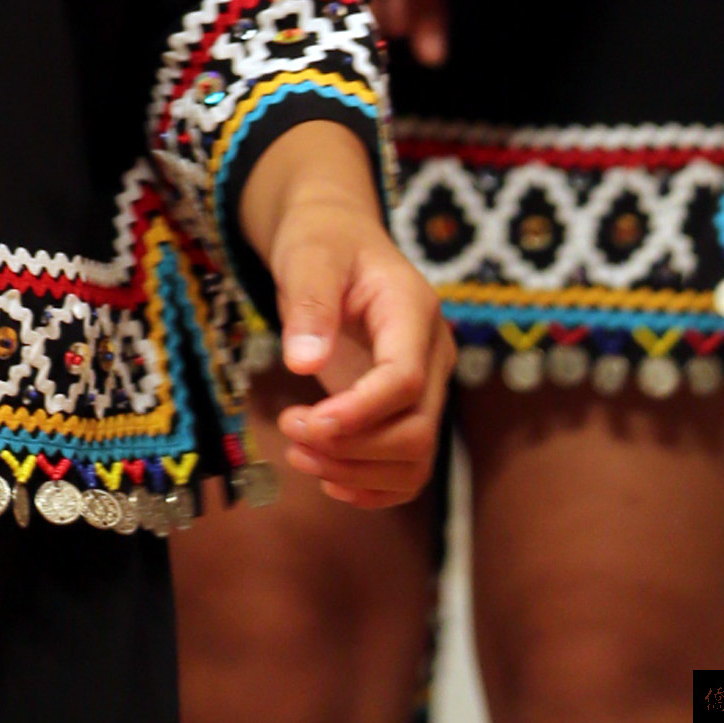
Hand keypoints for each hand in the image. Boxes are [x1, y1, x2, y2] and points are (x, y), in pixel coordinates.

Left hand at [259, 158, 450, 508]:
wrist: (336, 237)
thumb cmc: (322, 240)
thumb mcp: (308, 254)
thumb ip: (310, 303)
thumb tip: (303, 364)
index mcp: (414, 311)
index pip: (406, 380)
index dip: (362, 412)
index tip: (311, 423)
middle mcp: (432, 355)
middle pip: (417, 430)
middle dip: (353, 447)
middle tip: (291, 433)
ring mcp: (425, 386)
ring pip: (415, 459)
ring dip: (357, 472)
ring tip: (298, 454)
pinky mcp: (406, 409)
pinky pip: (408, 466)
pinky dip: (373, 485)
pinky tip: (329, 480)